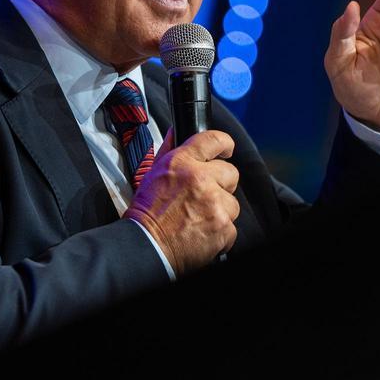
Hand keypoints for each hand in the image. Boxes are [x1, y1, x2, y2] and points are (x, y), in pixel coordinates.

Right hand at [124, 130, 239, 275]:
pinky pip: (231, 227)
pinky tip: (202, 233)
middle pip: (230, 173)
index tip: (227, 149)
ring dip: (220, 210)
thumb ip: (169, 150)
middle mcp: (200, 179)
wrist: (146, 247)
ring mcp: (214, 204)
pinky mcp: (223, 227)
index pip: (213, 140)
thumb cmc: (146, 214)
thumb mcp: (153, 174)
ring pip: (232, 202)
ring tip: (198, 218)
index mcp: (181, 163)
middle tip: (204, 196)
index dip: (224, 144)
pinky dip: (220, 232)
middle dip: (221, 184)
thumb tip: (176, 132)